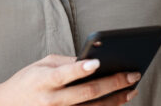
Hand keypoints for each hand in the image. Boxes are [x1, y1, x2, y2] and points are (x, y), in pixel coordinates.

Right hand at [0, 54, 139, 105]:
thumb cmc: (28, 81)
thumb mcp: (41, 65)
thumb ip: (65, 62)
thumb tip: (93, 60)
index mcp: (44, 80)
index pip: (64, 74)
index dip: (80, 69)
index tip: (97, 62)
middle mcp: (51, 100)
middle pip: (87, 93)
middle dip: (112, 83)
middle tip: (133, 74)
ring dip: (115, 99)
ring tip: (132, 89)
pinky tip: (118, 102)